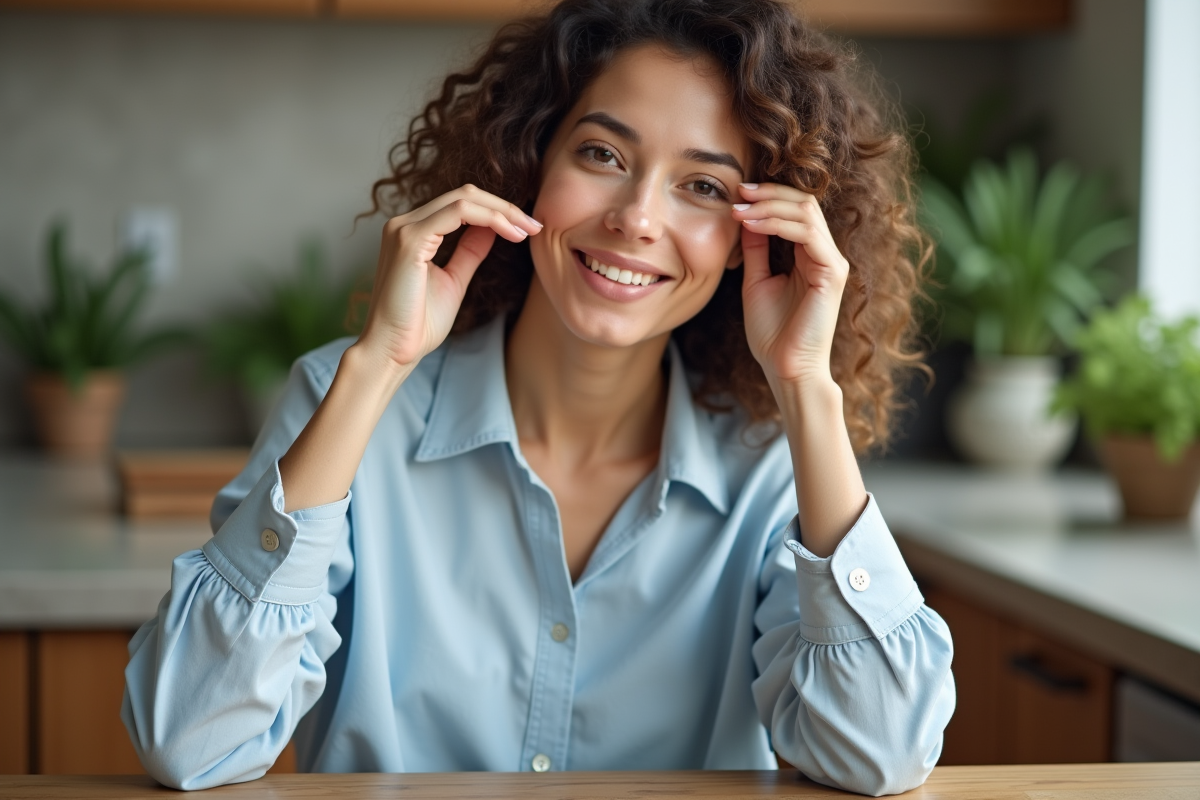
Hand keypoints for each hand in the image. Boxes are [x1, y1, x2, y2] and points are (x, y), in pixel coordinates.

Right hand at [358, 184, 541, 373]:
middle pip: (464, 195)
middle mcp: (404, 223)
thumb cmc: (418, 323)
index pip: (460, 204)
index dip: (497, 211)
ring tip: (527, 230)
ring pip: (464, 198)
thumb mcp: (454, 280)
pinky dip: (490, 219)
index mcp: (412, 232)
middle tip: (536, 226)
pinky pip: (458, 213)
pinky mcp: (410, 239)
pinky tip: (511, 234)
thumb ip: (469, 252)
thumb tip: (491, 230)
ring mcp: (404, 228)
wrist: (393, 350)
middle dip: (505, 207)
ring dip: (502, 211)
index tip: (528, 229)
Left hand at [733, 182, 849, 388]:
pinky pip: (807, 234)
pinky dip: (777, 224)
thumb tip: (746, 217)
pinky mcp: (833, 273)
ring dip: (769, 205)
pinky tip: (752, 225)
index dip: (768, 197)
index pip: (796, 210)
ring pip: (806, 212)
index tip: (737, 194)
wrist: (785, 368)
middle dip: (769, 193)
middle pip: (804, 203)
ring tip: (740, 208)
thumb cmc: (772, 333)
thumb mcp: (756, 281)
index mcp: (810, 256)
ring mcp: (832, 262)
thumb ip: (756, 250)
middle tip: (738, 191)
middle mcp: (825, 255)